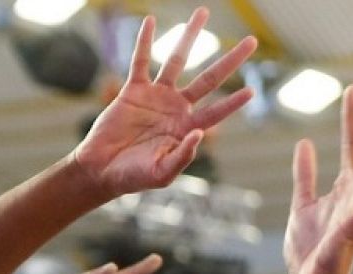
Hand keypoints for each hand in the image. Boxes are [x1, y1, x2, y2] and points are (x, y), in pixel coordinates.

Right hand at [72, 7, 257, 197]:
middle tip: (252, 41)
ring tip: (203, 13)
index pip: (216, 112)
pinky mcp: (134, 90)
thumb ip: (182, 156)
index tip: (252, 90)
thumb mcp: (161, 174)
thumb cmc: (132, 177)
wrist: (100, 170)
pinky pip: (140, 61)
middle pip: (209, 78)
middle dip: (231, 60)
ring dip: (190, 37)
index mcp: (186, 128)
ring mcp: (156, 96)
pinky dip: (144, 41)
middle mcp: (176, 108)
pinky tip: (151, 21)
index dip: (233, 102)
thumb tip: (200, 134)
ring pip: (177, 60)